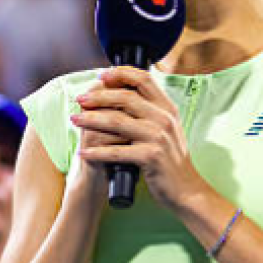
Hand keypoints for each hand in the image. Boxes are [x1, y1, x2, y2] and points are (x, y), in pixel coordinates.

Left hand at [71, 67, 209, 212]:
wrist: (186, 189)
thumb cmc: (171, 160)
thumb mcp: (167, 129)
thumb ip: (151, 112)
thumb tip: (123, 94)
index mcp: (167, 109)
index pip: (144, 79)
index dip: (121, 74)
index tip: (101, 75)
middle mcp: (164, 119)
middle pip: (125, 97)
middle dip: (98, 96)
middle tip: (80, 99)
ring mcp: (158, 137)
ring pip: (117, 121)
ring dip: (91, 120)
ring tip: (75, 120)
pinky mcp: (151, 157)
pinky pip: (116, 151)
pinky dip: (97, 152)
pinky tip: (84, 152)